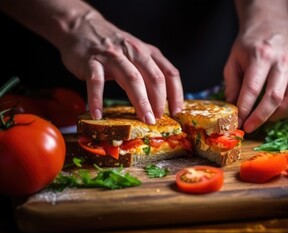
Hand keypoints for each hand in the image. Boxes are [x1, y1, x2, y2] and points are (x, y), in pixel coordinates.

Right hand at [58, 12, 182, 123]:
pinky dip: (97, 99)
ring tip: (144, 119)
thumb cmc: (112, 48)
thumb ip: (147, 73)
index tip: (176, 112)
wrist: (80, 27)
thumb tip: (160, 102)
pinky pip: (96, 82)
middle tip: (157, 120)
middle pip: (154, 78)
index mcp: (148, 53)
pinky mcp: (91, 60)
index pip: (170, 73)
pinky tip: (98, 115)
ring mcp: (113, 55)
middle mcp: (134, 52)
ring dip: (140, 101)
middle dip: (158, 101)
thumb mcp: (135, 55)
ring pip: (131, 79)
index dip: (176, 94)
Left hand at [224, 18, 287, 132]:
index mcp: (261, 55)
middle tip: (248, 127)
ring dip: (276, 116)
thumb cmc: (249, 44)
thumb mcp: (233, 60)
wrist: (272, 25)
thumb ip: (232, 85)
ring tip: (263, 119)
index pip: (252, 88)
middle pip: (274, 97)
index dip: (244, 109)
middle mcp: (282, 62)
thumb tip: (233, 108)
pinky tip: (277, 111)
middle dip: (260, 117)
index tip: (237, 121)